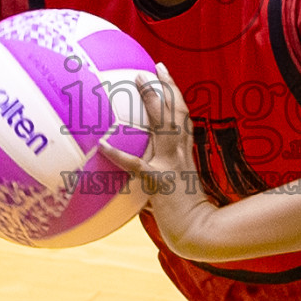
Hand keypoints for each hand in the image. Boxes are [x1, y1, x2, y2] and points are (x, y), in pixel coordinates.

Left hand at [97, 63, 218, 256]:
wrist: (198, 232)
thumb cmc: (187, 216)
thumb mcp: (175, 190)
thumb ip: (160, 176)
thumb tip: (140, 171)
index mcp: (185, 154)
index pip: (183, 118)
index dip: (175, 95)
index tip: (166, 76)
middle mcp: (180, 154)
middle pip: (177, 112)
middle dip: (167, 87)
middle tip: (154, 67)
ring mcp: (171, 165)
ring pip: (164, 124)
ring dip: (153, 100)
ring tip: (139, 81)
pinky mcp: (159, 181)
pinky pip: (135, 164)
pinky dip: (118, 154)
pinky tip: (102, 144)